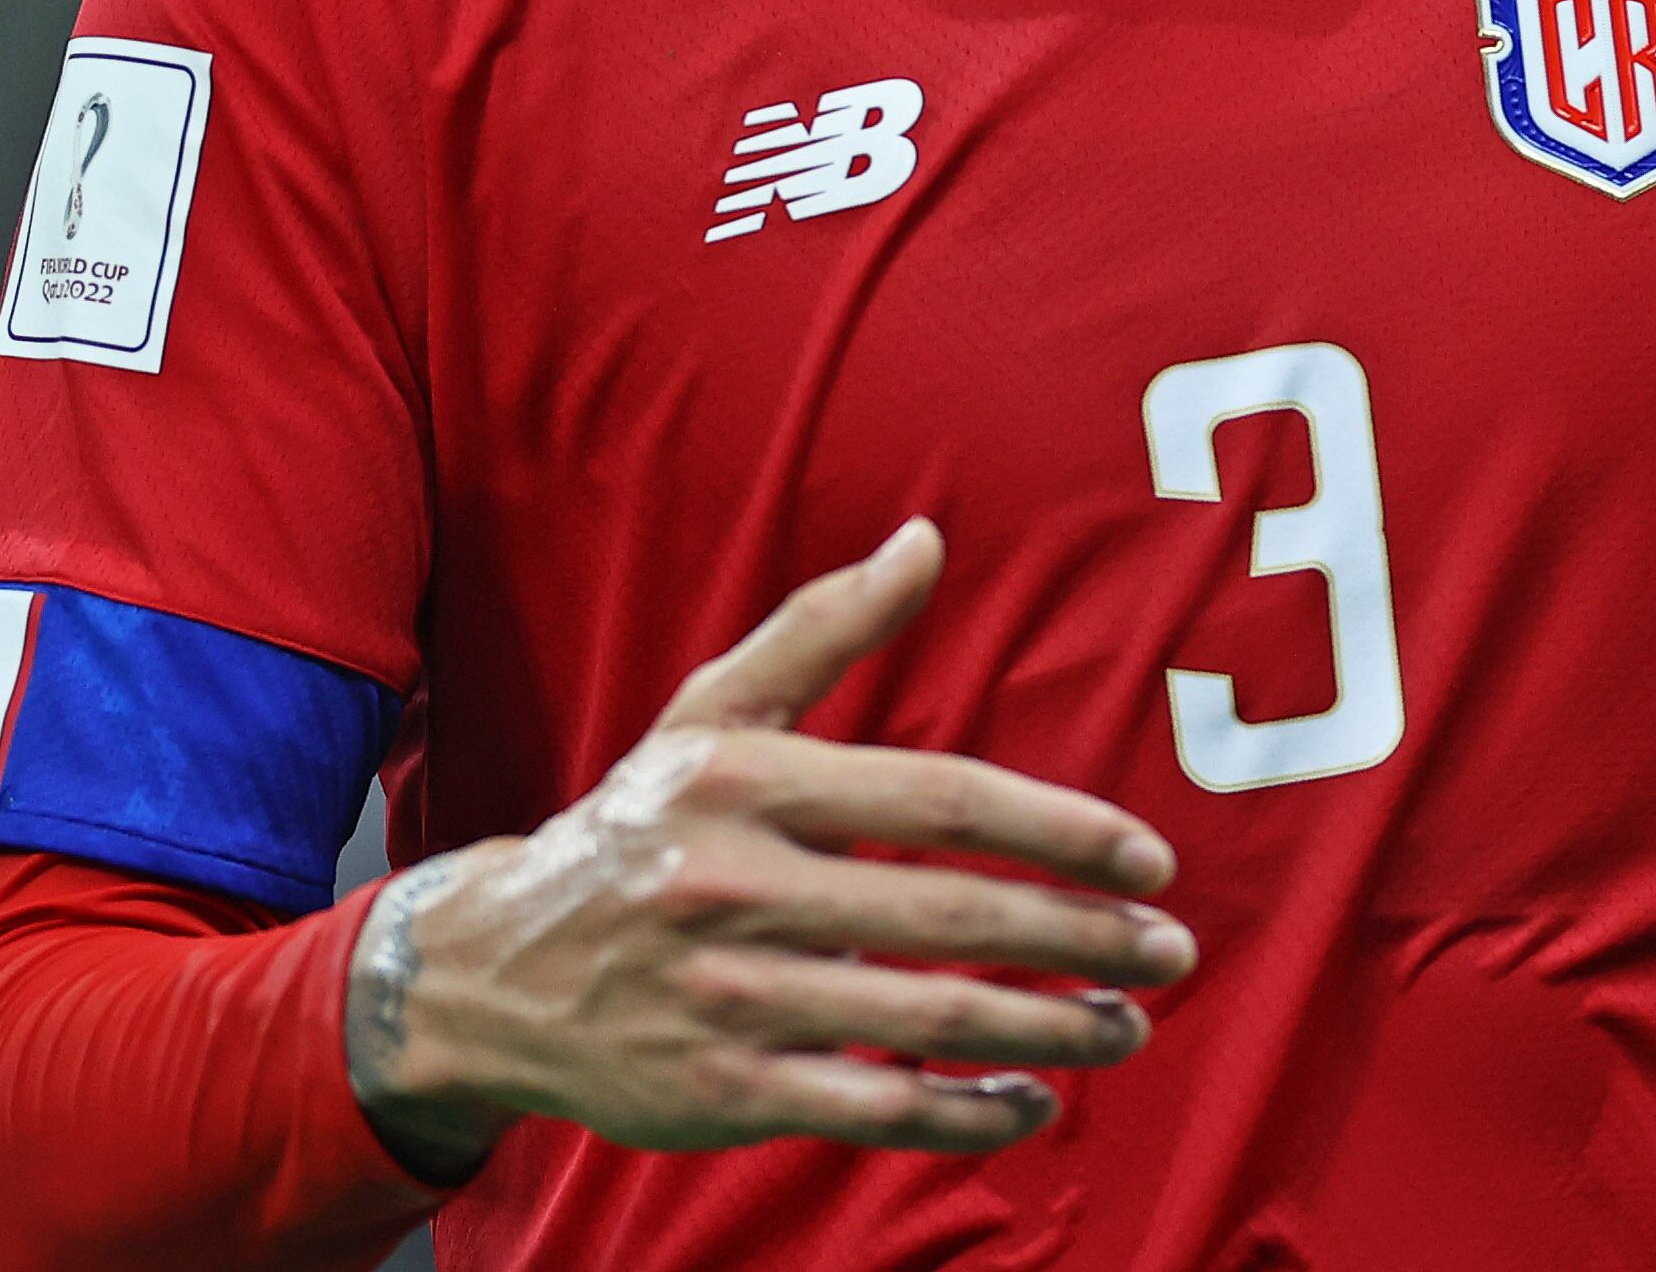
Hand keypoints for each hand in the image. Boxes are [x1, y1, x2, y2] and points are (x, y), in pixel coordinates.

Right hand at [345, 518, 1192, 1173]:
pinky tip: (1031, 1103)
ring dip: (1050, 1029)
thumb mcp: (710, 710)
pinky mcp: (721, 1091)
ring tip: (1128, 1027)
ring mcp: (729, 997)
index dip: (1058, 830)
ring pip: (924, 1021)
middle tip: (1169, 952)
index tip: (1149, 859)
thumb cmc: (634, 826)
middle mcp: (736, 886)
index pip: (939, 799)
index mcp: (748, 779)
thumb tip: (927, 540)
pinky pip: (871, 1108)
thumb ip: (826, 628)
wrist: (487, 970)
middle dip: (1084, 939)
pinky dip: (965, 1114)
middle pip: (951, 916)